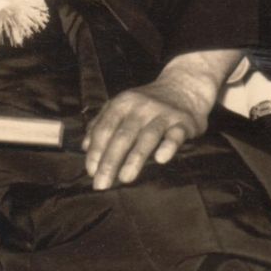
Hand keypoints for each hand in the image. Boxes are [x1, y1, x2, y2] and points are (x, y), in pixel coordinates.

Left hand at [82, 49, 240, 189]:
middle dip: (110, 161)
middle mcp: (141, 107)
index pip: (105, 128)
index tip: (91, 172)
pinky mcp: (183, 123)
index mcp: (123, 103)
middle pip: (123, 136)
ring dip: (135, 158)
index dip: (96, 151)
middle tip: (101, 184)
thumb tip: (84, 146)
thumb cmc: (148, 103)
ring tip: (125, 178)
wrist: (186, 85)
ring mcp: (163, 114)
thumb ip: (102, 123)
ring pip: (147, 137)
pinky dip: (168, 146)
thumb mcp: (122, 105)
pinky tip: (161, 158)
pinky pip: (175, 135)